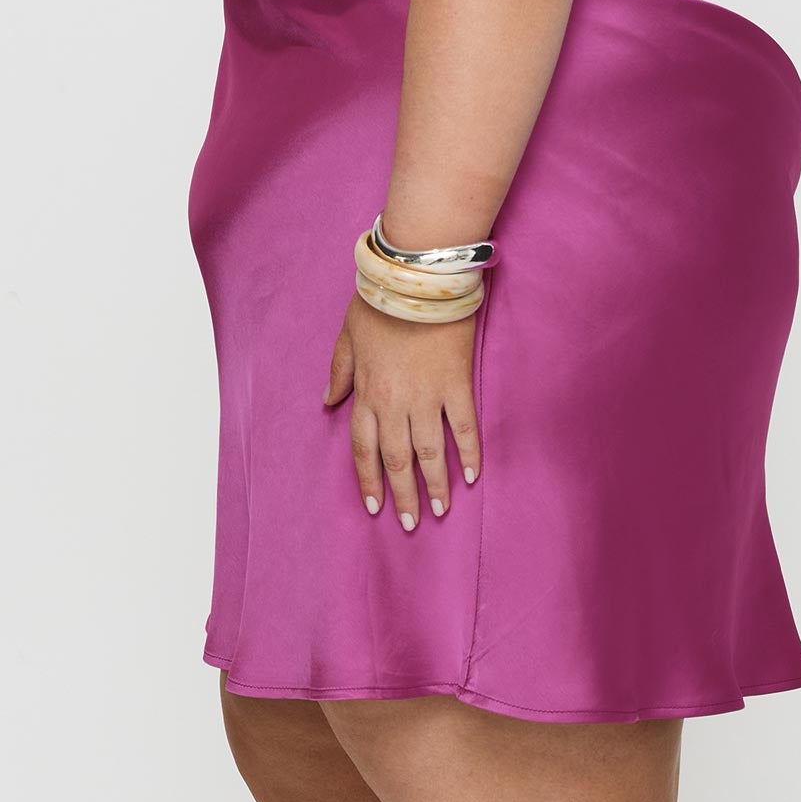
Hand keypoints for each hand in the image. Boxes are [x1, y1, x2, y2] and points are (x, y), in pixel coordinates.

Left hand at [323, 292, 481, 529]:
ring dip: (435, 485)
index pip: (364, 449)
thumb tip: (328, 402)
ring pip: (431, 452)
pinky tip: (472, 475)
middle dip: (404, 494)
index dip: (369, 481)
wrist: (417, 278)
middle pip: (398, 460)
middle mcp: (395, 402)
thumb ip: (339, 371)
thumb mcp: (347, 334)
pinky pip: (464, 427)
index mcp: (366, 392)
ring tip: (440, 511)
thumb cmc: (379, 301)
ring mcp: (428, 396)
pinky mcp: (456, 385)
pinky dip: (469, 453)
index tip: (376, 507)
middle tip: (411, 523)